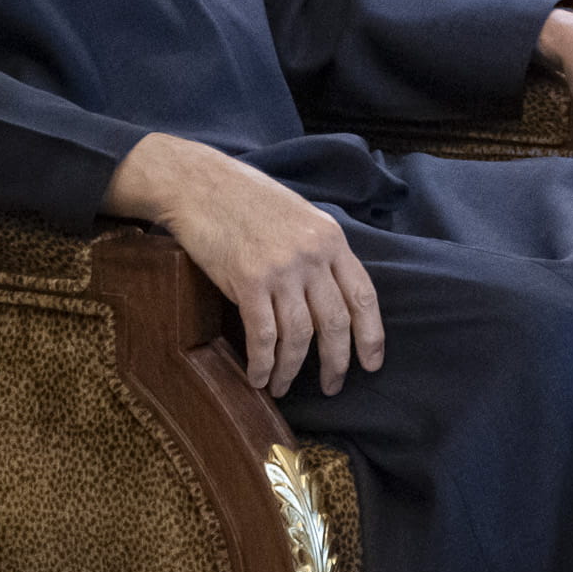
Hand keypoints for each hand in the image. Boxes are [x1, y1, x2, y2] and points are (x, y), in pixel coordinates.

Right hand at [111, 134, 385, 397]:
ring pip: (298, 335)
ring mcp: (282, 268)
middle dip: (336, 362)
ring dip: (292, 369)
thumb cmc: (248, 201)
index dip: (371, 335)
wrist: (201, 184)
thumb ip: (319, 253)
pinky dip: (263, 363)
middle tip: (333, 387)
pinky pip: (263, 335)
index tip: (372, 364)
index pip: (363, 296)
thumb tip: (330, 297)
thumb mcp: (300, 217)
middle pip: (335, 322)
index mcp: (331, 239)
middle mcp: (313, 255)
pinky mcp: (248, 280)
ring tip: (284, 387)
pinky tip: (259, 377)